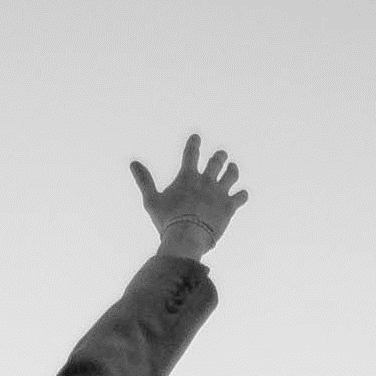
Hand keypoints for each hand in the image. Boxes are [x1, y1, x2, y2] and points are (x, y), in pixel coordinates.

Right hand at [130, 132, 246, 262]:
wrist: (187, 238)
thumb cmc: (167, 221)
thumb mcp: (151, 200)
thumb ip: (144, 180)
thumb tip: (133, 163)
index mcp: (187, 177)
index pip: (191, 153)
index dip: (194, 143)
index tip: (197, 137)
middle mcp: (206, 181)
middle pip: (216, 161)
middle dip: (219, 156)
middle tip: (221, 155)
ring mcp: (219, 193)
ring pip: (231, 175)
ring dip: (232, 170)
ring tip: (232, 168)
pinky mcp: (229, 207)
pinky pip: (240, 197)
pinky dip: (242, 195)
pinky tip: (242, 195)